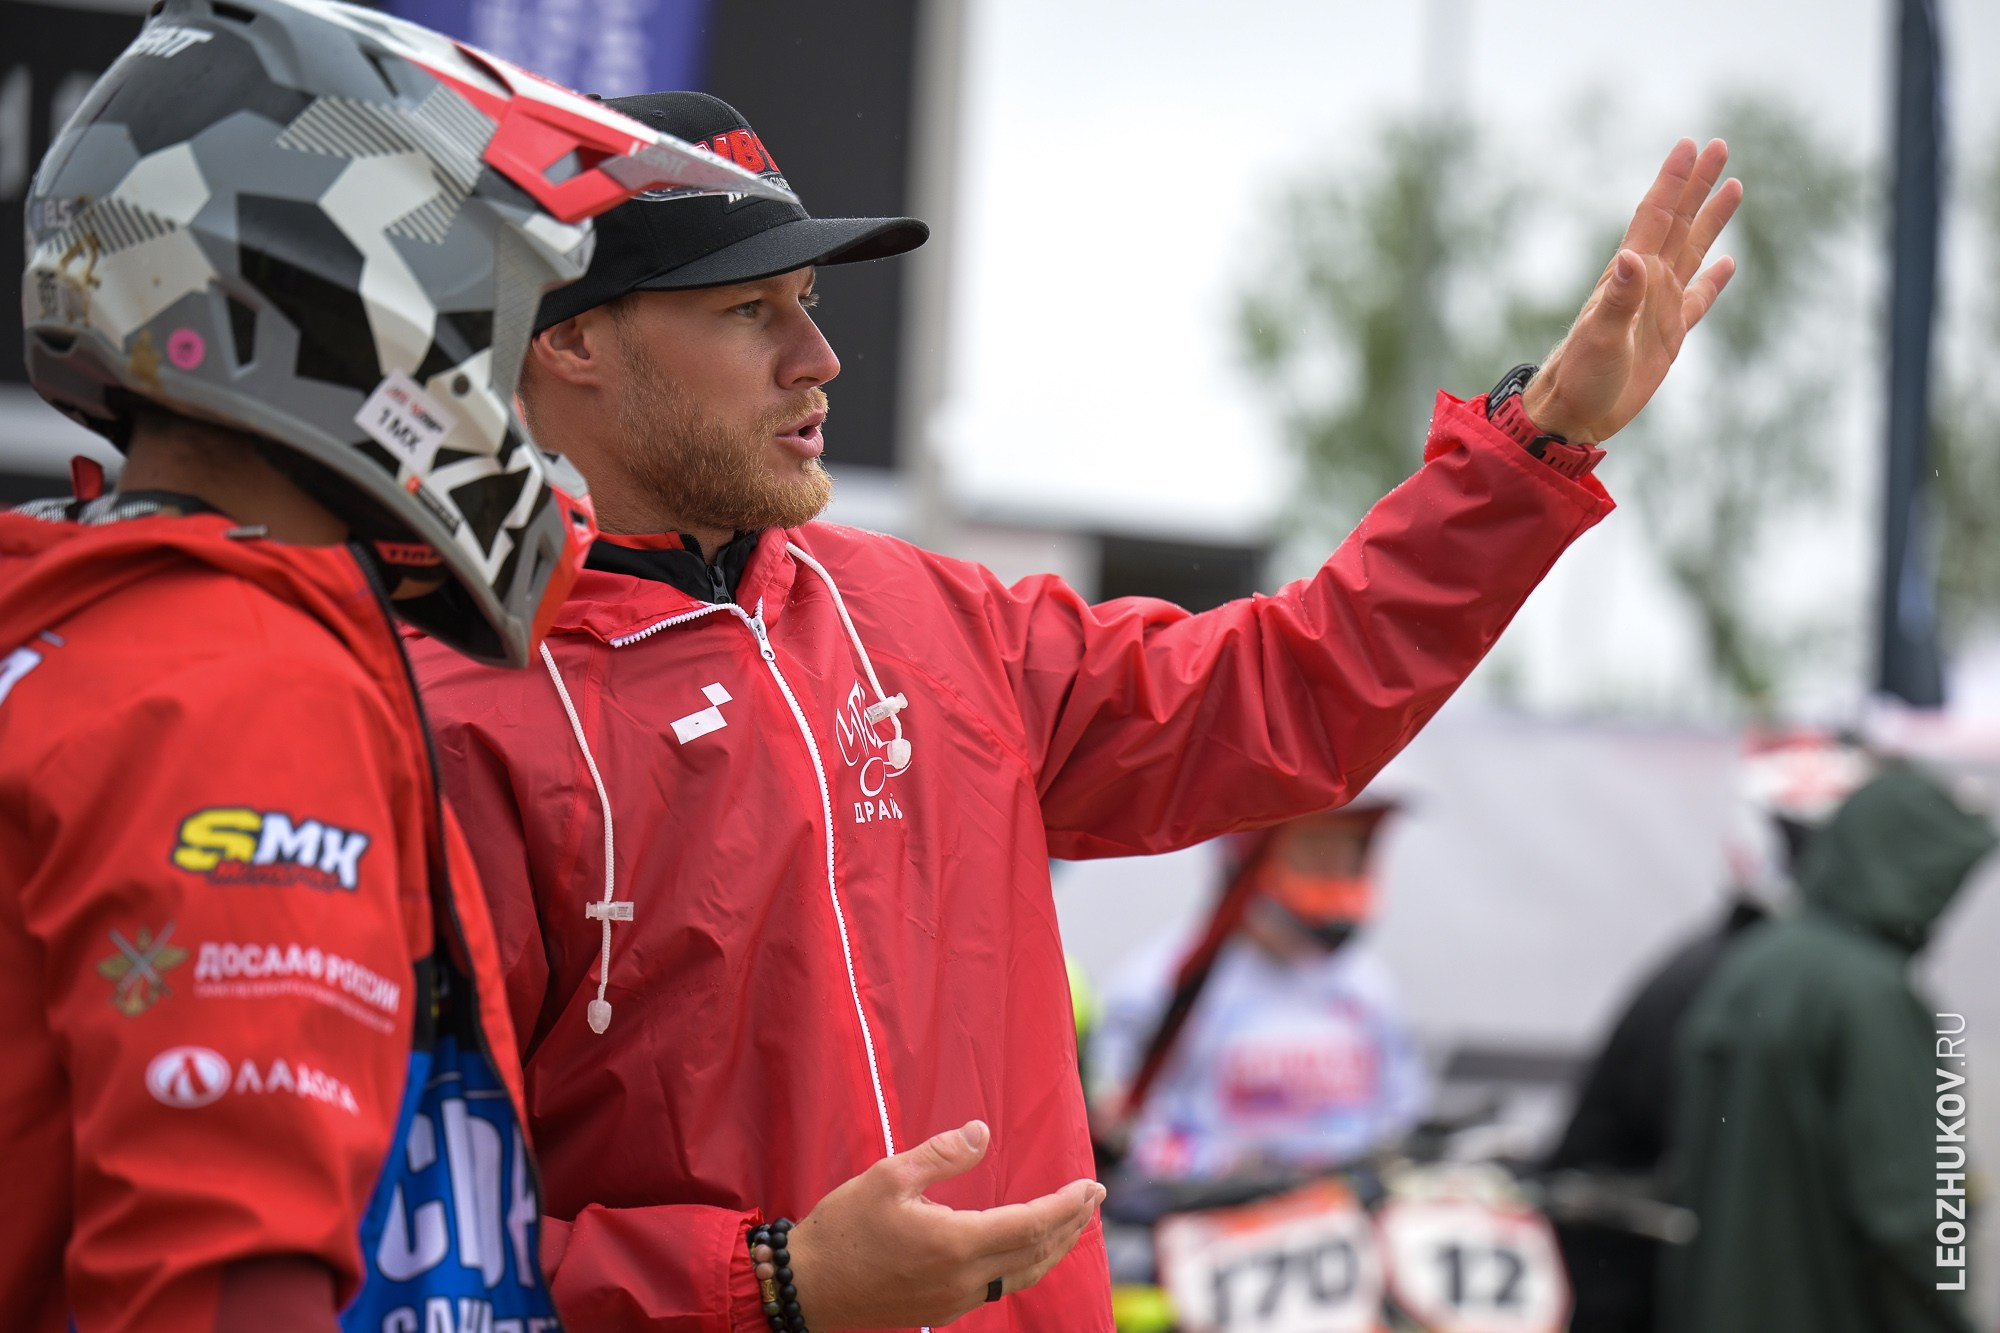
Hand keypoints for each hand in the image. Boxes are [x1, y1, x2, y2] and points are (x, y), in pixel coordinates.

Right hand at [779, 1120, 1105, 1329]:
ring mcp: (955, 1300)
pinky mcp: (942, 1309)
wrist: (807, 1289)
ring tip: (1073, 1224)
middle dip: (1072, 1225)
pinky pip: (1000, 1288)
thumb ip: (941, 1154)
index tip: (1091, 1186)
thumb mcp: (888, 1176)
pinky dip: (1027, 1266)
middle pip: (1037, 1254)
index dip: (1066, 1206)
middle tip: (1094, 1198)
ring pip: (1022, 1277)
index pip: (1031, 1224)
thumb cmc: (844, 1229)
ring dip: (1054, 1248)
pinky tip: (1026, 1250)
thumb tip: (982, 1132)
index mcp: (956, 1244)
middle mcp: (964, 1279)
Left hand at [1521, 137, 1742, 443]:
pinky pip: (1699, 298)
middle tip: (1718, 145)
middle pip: (1679, 222)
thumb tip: (1632, 256)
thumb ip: (1619, 298)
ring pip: (1693, 251)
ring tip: (1733, 186)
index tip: (1690, 145)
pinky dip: (1715, 279)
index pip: (1655, 217)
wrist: (1575, 413)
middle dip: (1697, 185)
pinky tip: (1728, 262)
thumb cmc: (1581, 375)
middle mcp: (1647, 283)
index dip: (1672, 181)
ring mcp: (1660, 306)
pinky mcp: (1669, 334)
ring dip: (1711, 220)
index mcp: (1630, 276)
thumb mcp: (1600, 336)